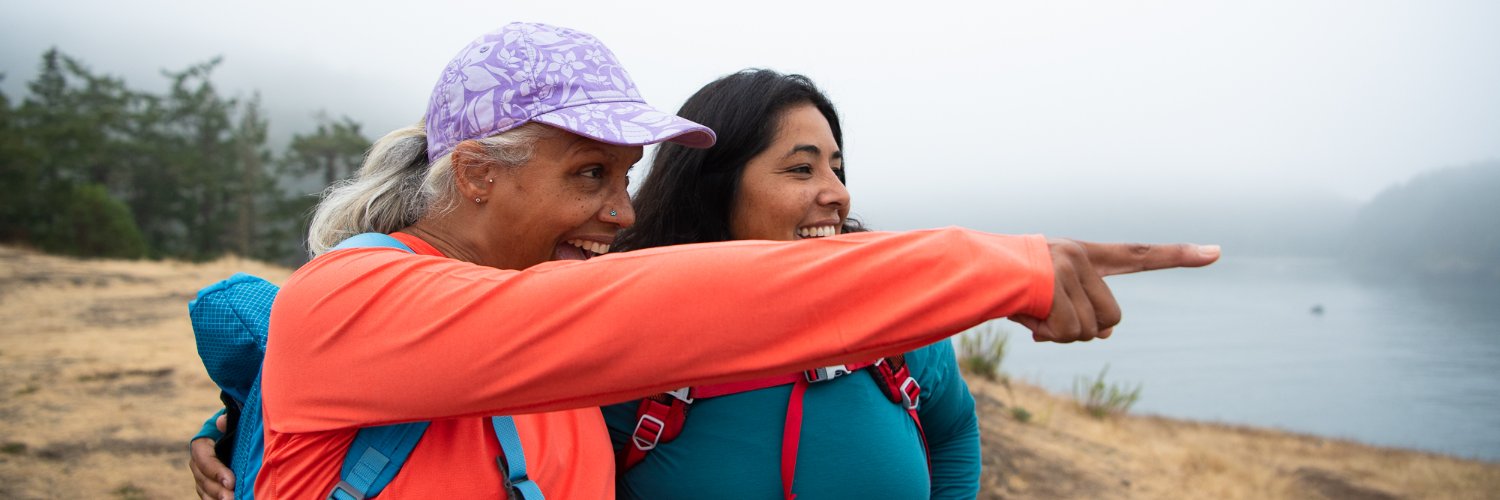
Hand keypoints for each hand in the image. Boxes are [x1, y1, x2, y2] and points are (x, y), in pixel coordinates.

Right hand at [189, 413, 233, 499]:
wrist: (238, 434)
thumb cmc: (237, 425)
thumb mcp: (235, 419)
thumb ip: (228, 421)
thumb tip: (221, 422)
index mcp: (201, 444)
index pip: (204, 460)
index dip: (216, 472)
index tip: (231, 481)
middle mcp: (197, 461)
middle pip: (203, 478)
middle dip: (217, 489)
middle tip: (232, 497)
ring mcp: (201, 475)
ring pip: (204, 490)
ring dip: (217, 498)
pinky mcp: (208, 485)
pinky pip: (208, 496)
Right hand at [1010, 240, 1219, 342]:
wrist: (970, 268)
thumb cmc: (1006, 286)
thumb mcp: (1047, 299)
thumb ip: (1080, 312)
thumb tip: (1106, 334)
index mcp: (1084, 254)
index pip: (1138, 255)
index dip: (1178, 255)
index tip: (1216, 252)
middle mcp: (1082, 257)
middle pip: (1112, 316)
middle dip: (1083, 330)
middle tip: (1049, 323)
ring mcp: (1069, 268)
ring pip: (1089, 329)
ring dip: (1060, 335)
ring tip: (1032, 316)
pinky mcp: (1054, 283)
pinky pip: (1068, 331)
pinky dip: (1047, 336)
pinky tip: (1027, 320)